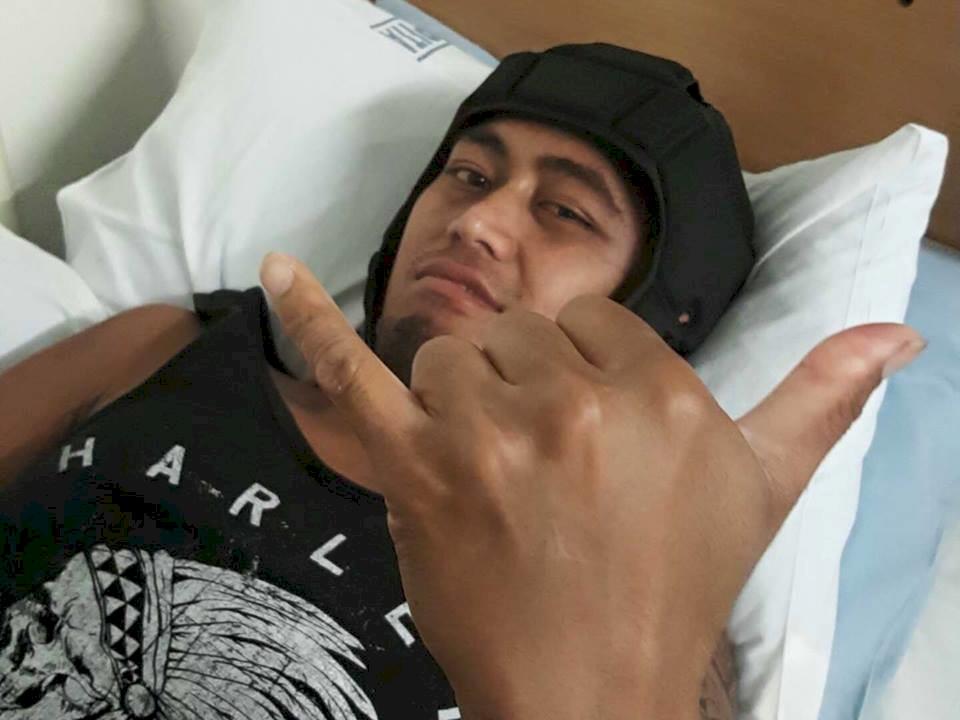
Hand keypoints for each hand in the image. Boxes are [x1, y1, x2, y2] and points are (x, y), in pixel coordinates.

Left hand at [261, 253, 924, 719]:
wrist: (593, 689)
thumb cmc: (674, 587)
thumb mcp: (763, 491)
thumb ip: (819, 401)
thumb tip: (897, 335)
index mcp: (661, 394)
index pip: (595, 322)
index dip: (585, 373)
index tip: (588, 431)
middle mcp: (577, 405)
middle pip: (519, 336)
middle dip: (526, 387)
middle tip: (542, 464)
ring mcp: (489, 435)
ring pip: (452, 357)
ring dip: (464, 401)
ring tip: (495, 469)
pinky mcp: (417, 470)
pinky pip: (351, 375)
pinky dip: (308, 320)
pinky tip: (277, 273)